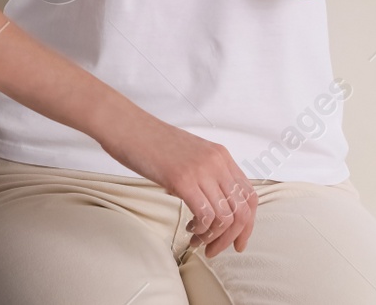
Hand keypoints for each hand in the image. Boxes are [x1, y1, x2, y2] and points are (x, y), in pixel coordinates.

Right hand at [103, 116, 256, 256]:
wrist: (126, 125)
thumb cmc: (150, 141)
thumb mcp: (189, 154)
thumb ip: (205, 174)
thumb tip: (210, 206)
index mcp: (221, 155)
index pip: (249, 196)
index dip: (247, 224)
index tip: (237, 242)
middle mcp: (217, 162)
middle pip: (241, 211)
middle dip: (231, 238)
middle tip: (215, 250)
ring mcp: (201, 170)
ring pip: (225, 217)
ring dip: (213, 237)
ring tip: (197, 240)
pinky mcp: (182, 180)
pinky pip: (205, 215)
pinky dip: (201, 230)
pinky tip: (189, 229)